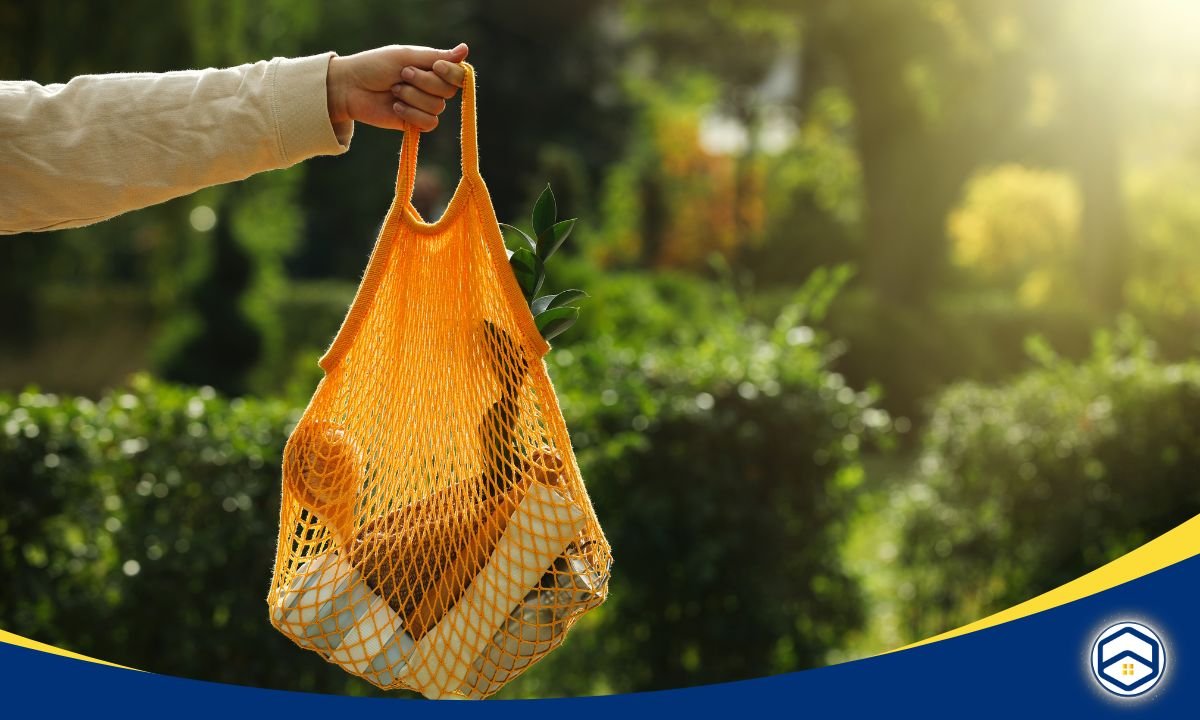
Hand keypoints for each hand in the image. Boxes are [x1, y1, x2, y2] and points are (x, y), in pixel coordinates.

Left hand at [326, 43, 468, 132]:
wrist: (350, 87)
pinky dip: (411, 114)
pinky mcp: (415, 123)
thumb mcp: (406, 56)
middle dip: (424, 82)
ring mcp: (424, 106)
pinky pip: (429, 123)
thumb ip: (436, 56)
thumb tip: (466, 49)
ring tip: (394, 91)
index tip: (435, 66)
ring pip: (437, 107)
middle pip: (448, 91)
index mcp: (431, 69)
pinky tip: (395, 107)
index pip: (458, 75)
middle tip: (402, 75)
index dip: (451, 73)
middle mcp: (431, 88)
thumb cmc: (375, 66)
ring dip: (412, 97)